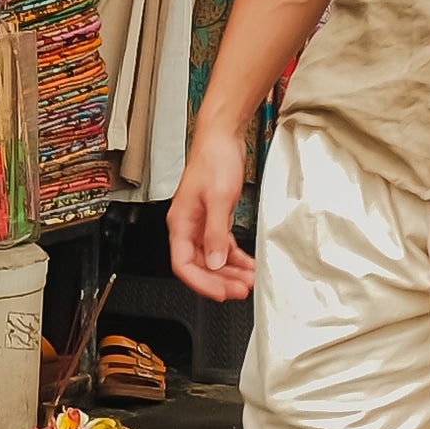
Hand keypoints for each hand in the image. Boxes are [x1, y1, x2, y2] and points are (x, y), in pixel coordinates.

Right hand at [168, 117, 256, 302]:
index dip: (201, 282)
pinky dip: (234, 256)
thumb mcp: (219, 198)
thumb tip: (216, 262)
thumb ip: (216, 233)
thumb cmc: (214, 159)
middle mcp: (187, 225)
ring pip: (212, 257)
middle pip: (199, 265)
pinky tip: (246, 263)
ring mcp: (201, 222)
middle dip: (220, 280)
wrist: (222, 136)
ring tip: (248, 279)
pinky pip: (221, 245)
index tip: (221, 292)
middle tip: (241, 289)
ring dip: (230, 271)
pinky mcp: (214, 216)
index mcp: (180, 222)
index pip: (183, 264)